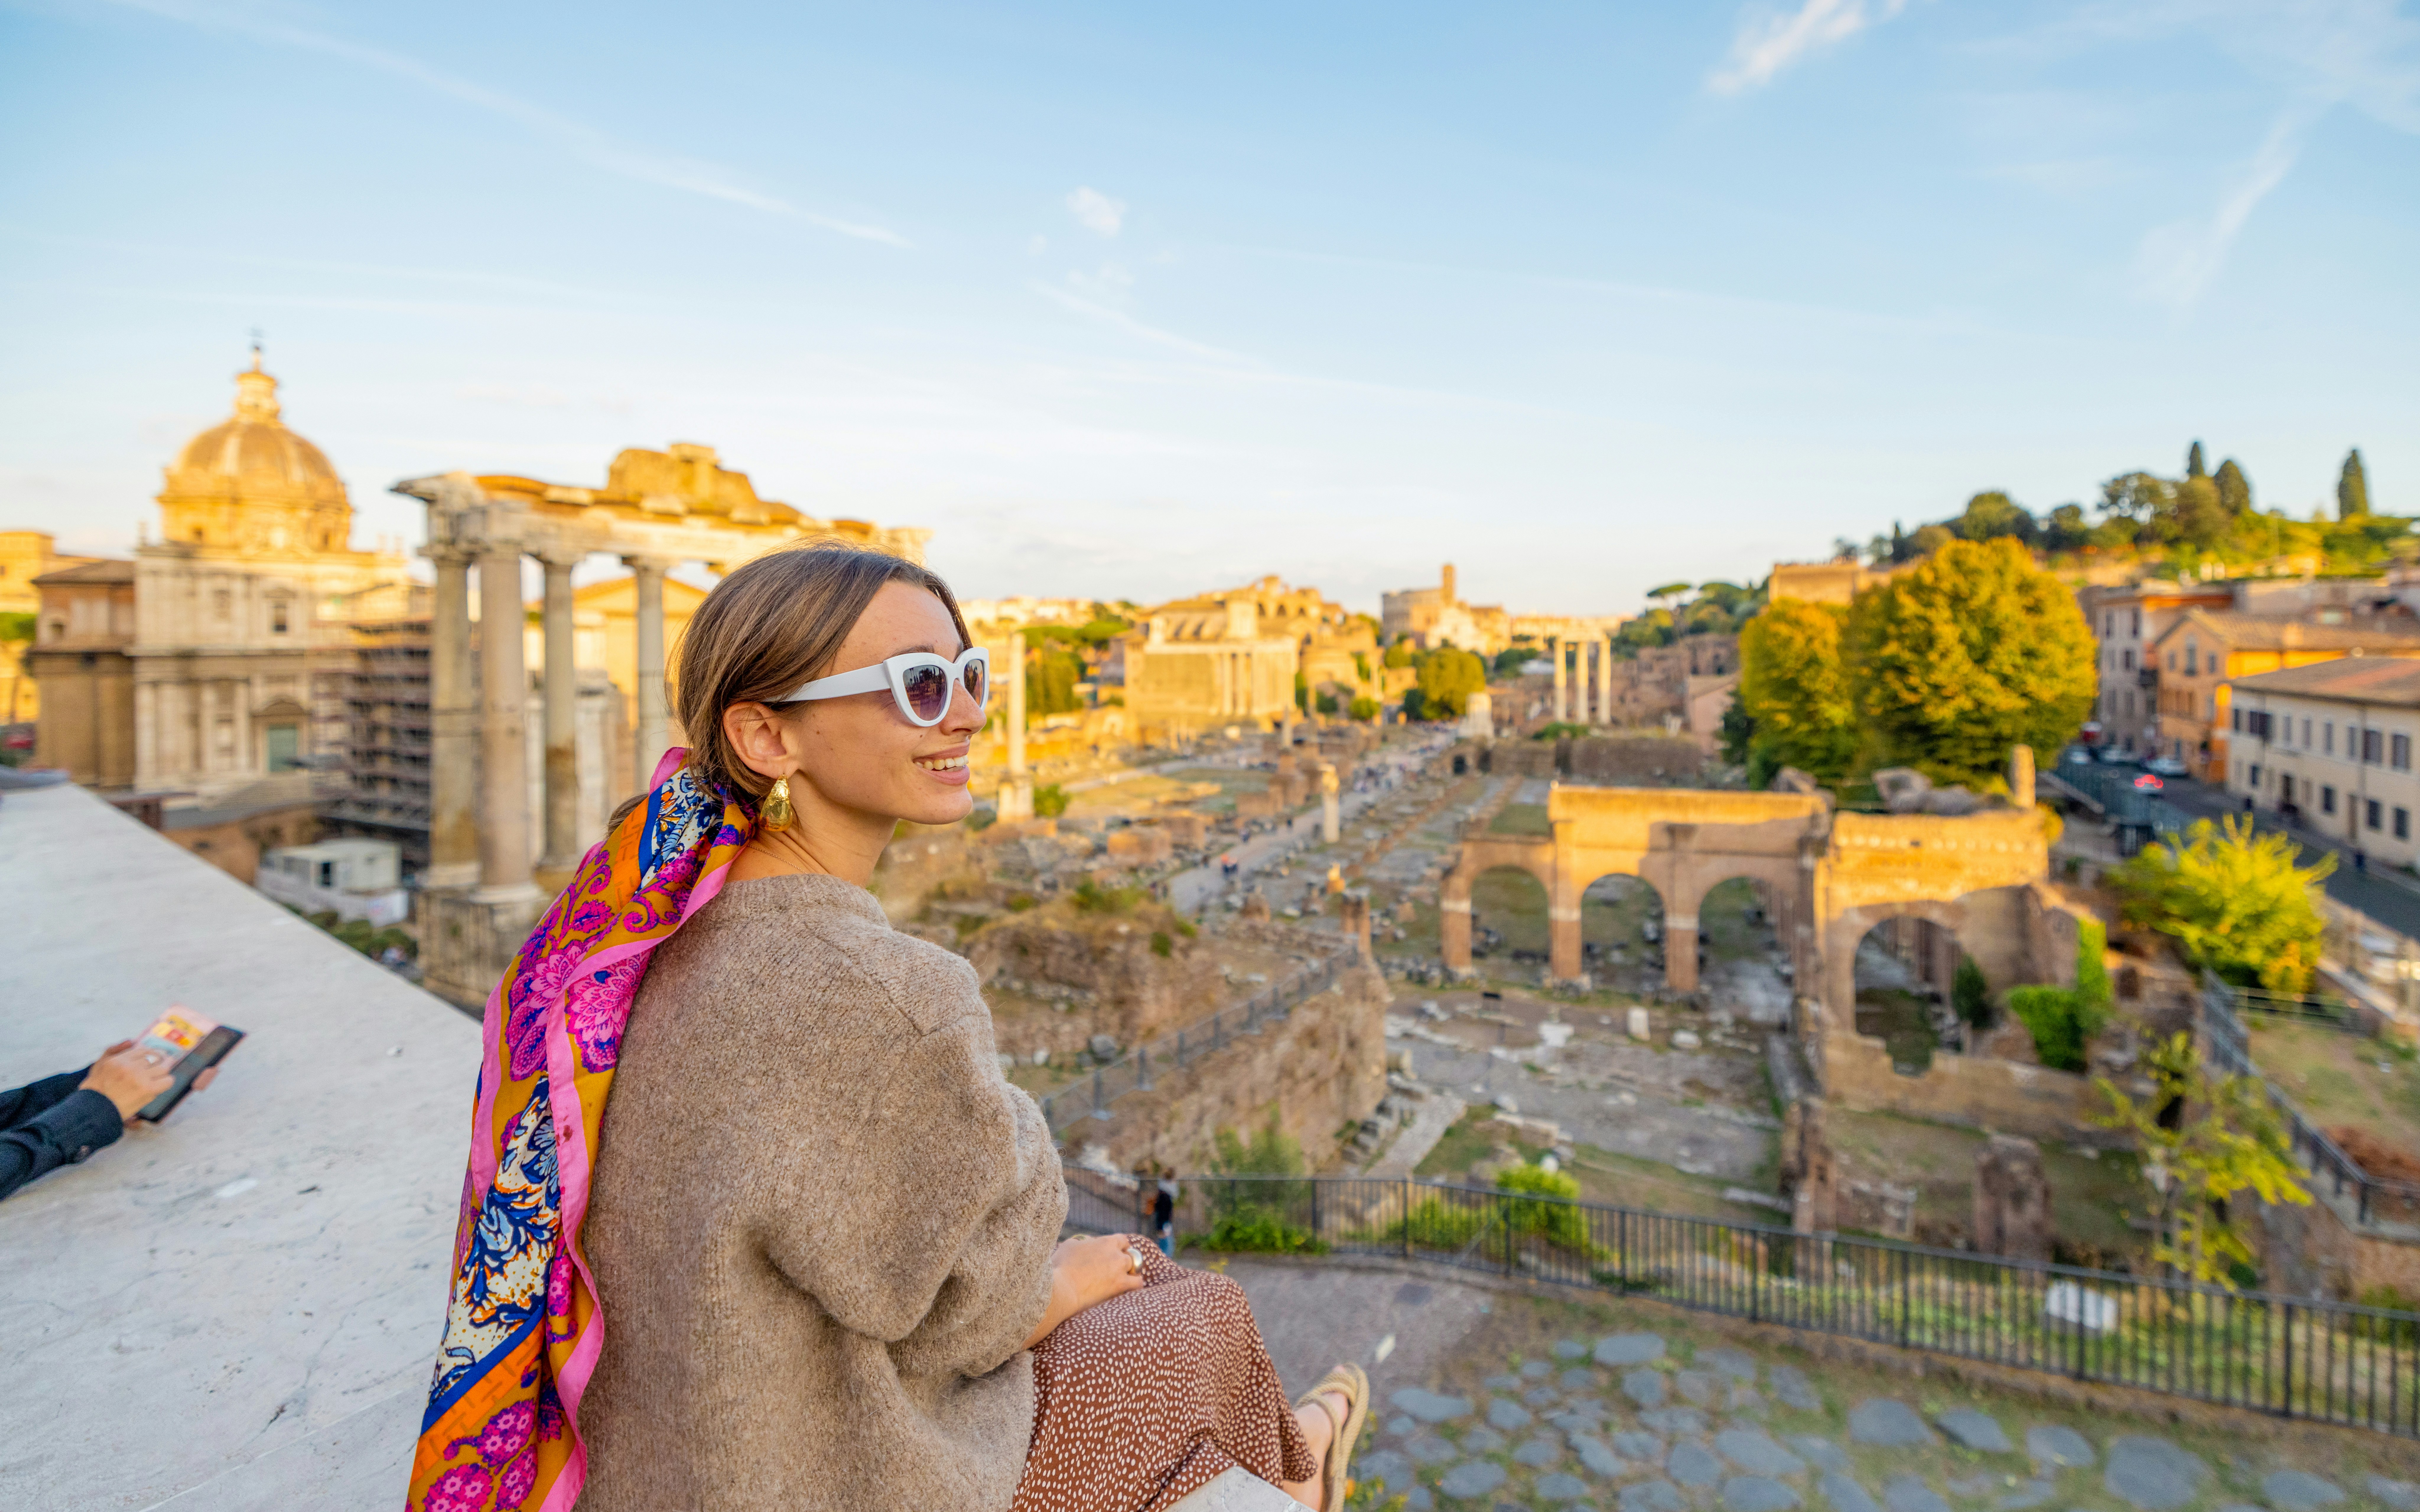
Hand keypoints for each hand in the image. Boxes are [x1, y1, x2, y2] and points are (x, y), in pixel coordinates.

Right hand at [81, 1041, 175, 1121]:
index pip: (144, 1050)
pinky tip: (160, 1086)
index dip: (150, 1055)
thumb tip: (130, 1041)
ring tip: (156, 1079)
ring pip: (163, 1068)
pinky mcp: (147, 1090)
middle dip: (156, 1064)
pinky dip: (167, 1082)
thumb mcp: (99, 1065)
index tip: (152, 1060)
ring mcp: (139, 1077)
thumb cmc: (96, 1089)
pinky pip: (167, 1081)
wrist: (95, 1111)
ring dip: (162, 1073)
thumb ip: (113, 1050)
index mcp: (118, 1060)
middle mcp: (129, 1066)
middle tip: (155, 1070)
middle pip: (155, 1058)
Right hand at [1024, 1234, 1147, 1348]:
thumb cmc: (1061, 1267)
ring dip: (1131, 1272)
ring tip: (1124, 1279)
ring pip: (1136, 1268)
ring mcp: (1119, 1269)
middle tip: (1116, 1269)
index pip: (1122, 1240)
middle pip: (1130, 1254)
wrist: (1062, 1289)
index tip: (1114, 1253)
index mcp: (1105, 1242)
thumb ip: (1082, 1243)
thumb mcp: (1069, 1246)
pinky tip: (1130, 1288)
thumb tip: (1086, 1243)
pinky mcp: (1120, 1285)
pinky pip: (1137, 1283)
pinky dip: (1135, 1284)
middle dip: (1124, 1260)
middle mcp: (1116, 1254)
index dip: (1119, 1247)